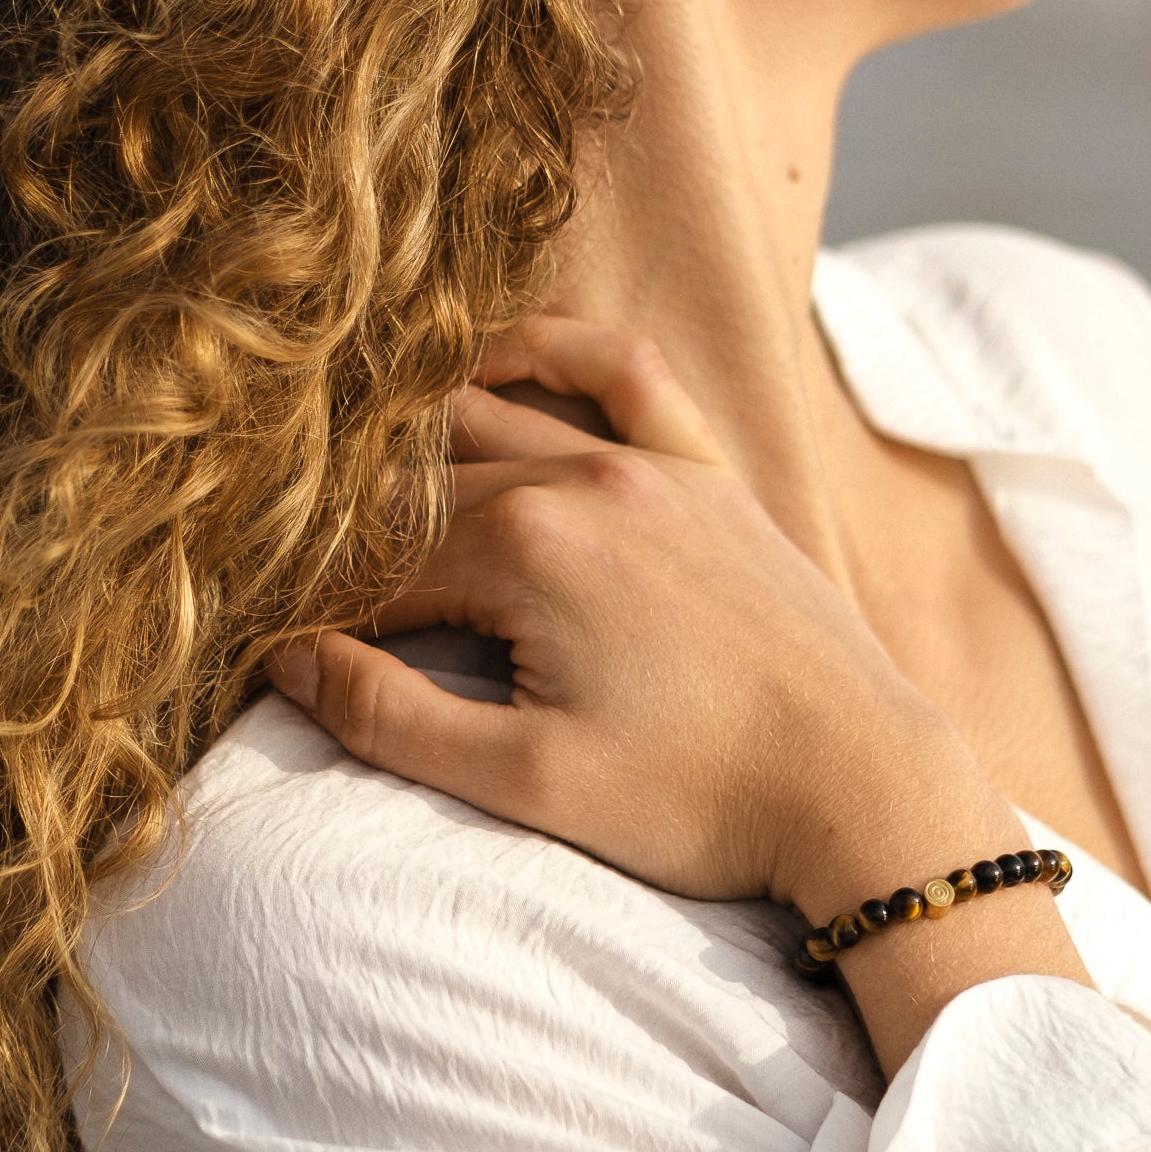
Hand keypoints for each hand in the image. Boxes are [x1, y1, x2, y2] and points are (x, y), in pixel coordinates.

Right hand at [264, 316, 1011, 928]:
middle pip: (424, 492)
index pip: (375, 565)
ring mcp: (653, 464)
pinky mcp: (709, 474)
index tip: (291, 654)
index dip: (324, 615)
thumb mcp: (525, 781)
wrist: (861, 786)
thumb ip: (391, 717)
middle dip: (362, 542)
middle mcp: (584, 479)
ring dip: (423, 452)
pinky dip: (553, 352)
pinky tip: (493, 363)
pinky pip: (624, 370)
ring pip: (499, 422)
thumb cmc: (700, 799)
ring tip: (365, 494)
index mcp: (526, 548)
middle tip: (322, 597)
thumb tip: (289, 662)